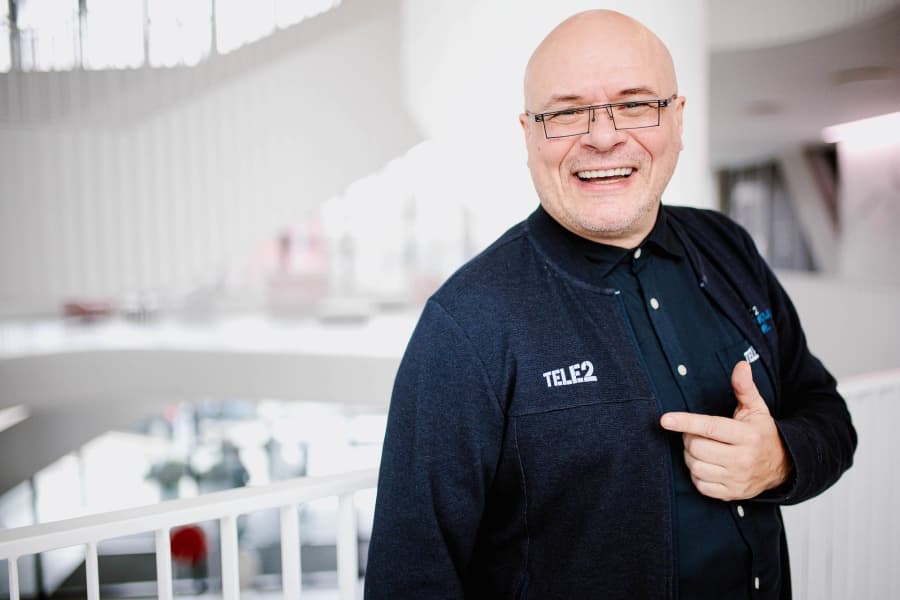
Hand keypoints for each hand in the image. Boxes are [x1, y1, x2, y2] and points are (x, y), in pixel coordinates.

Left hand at [659, 361, 790, 500]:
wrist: (783, 467)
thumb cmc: (762, 433)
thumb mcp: (756, 409)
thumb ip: (744, 388)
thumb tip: (741, 365)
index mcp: (747, 436)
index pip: (710, 427)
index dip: (686, 422)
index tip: (665, 419)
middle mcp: (743, 459)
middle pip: (696, 447)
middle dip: (689, 437)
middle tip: (696, 433)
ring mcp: (737, 479)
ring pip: (695, 466)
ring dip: (691, 455)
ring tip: (701, 447)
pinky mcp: (731, 494)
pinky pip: (699, 484)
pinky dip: (697, 473)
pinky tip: (706, 464)